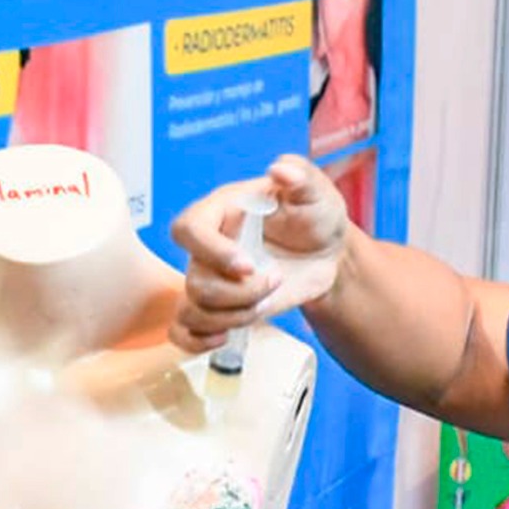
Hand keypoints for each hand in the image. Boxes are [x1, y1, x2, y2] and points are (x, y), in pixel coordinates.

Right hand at [169, 156, 348, 353]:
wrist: (325, 254)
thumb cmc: (314, 216)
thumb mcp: (316, 192)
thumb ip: (301, 176)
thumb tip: (281, 168)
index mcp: (221, 211)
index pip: (189, 229)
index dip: (211, 252)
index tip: (247, 265)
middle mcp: (207, 247)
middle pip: (195, 280)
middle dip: (239, 293)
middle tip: (276, 280)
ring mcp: (210, 278)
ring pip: (193, 309)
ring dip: (233, 316)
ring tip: (265, 303)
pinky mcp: (218, 307)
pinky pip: (183, 329)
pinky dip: (196, 340)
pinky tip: (224, 338)